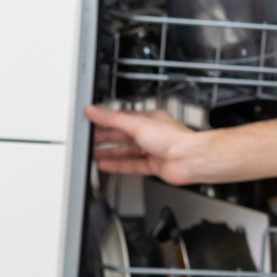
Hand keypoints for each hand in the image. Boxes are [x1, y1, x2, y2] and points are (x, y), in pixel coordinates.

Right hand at [85, 105, 199, 184]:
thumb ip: (113, 119)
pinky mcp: (154, 165)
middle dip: (105, 138)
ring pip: (126, 151)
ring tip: (92, 154)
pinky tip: (106, 165)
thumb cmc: (173, 138)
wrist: (189, 159)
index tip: (91, 123)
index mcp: (150, 119)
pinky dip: (118, 165)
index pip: (123, 118)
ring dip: (109, 152)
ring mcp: (153, 150)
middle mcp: (152, 134)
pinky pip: (132, 165)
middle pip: (123, 136)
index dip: (106, 121)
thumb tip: (94, 111)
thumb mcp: (137, 124)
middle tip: (88, 140)